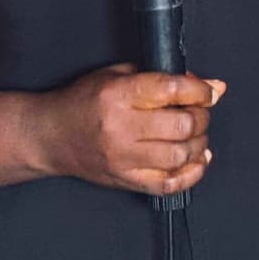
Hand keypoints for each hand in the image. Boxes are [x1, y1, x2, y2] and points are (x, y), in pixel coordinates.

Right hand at [31, 62, 223, 195]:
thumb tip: (209, 85)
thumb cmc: (82, 101)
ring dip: (199, 143)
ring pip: (180, 154)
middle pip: (182, 124)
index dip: (201, 90)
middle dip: (201, 116)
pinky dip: (191, 174)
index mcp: (119, 94)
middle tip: (200, 112)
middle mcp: (121, 127)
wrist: (48, 136)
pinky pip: (168, 184)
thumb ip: (162, 78)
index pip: (172, 90)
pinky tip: (197, 160)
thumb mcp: (117, 75)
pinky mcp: (124, 179)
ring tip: (196, 134)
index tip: (210, 91)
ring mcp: (122, 158)